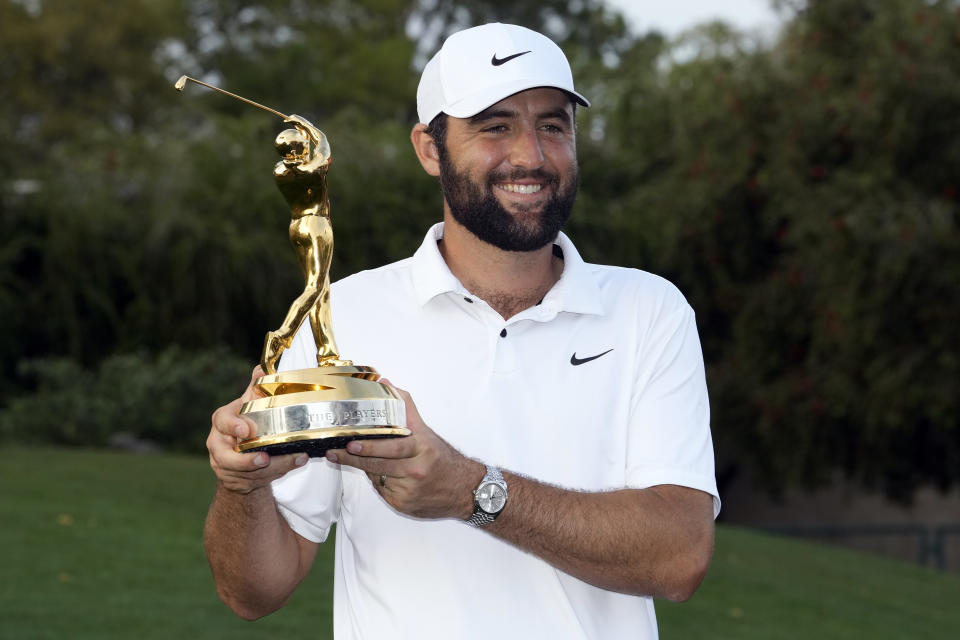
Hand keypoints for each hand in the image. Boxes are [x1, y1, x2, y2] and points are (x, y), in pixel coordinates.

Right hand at [207, 366, 307, 494]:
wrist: (240, 451)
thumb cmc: (247, 422)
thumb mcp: (250, 404)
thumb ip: (256, 389)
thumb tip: (263, 367)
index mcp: (222, 421)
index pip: (223, 422)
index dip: (233, 426)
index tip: (246, 430)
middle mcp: (218, 443)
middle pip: (227, 457)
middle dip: (246, 460)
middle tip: (265, 459)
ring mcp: (222, 464)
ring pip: (243, 472)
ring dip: (268, 470)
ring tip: (290, 461)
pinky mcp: (232, 480)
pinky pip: (251, 482)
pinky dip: (272, 476)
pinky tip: (291, 466)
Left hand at [326, 384, 483, 519]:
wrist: (463, 489)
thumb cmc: (440, 458)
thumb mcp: (425, 432)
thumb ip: (405, 406)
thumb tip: (386, 382)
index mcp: (421, 448)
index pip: (393, 446)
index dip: (370, 447)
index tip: (351, 443)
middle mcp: (416, 469)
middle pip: (378, 465)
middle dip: (354, 459)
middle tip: (336, 453)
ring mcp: (409, 489)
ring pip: (377, 477)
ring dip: (367, 469)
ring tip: (353, 459)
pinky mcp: (403, 504)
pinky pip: (382, 491)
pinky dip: (379, 483)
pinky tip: (384, 476)